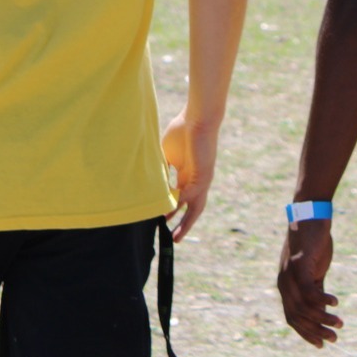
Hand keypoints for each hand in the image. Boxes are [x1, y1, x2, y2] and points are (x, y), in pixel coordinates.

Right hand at [160, 110, 217, 241]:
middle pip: (192, 208)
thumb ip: (162, 168)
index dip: (172, 211)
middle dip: (183, 224)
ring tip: (176, 236)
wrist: (197, 118)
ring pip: (195, 206)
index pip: (180, 199)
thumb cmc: (183, 130)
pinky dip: (182, 203)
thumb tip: (151, 181)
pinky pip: (193, 194)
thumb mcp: (167, 153)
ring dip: (186, 221)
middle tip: (174, 239)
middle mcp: (196, 180)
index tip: (161, 221)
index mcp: (187, 175)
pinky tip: (172, 210)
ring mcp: (202, 179)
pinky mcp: (204, 174)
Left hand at [278, 219, 341, 346]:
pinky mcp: (299, 266)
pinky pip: (309, 292)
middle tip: (334, 339)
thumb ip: (315, 289)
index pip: (292, 318)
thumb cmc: (313, 245)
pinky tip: (335, 303)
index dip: (305, 333)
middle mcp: (284, 284)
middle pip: (297, 317)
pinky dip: (322, 301)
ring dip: (323, 319)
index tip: (321, 344)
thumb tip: (323, 310)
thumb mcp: (314, 272)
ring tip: (339, 323)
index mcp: (286, 287)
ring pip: (304, 308)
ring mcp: (289, 275)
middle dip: (315, 331)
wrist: (310, 219)